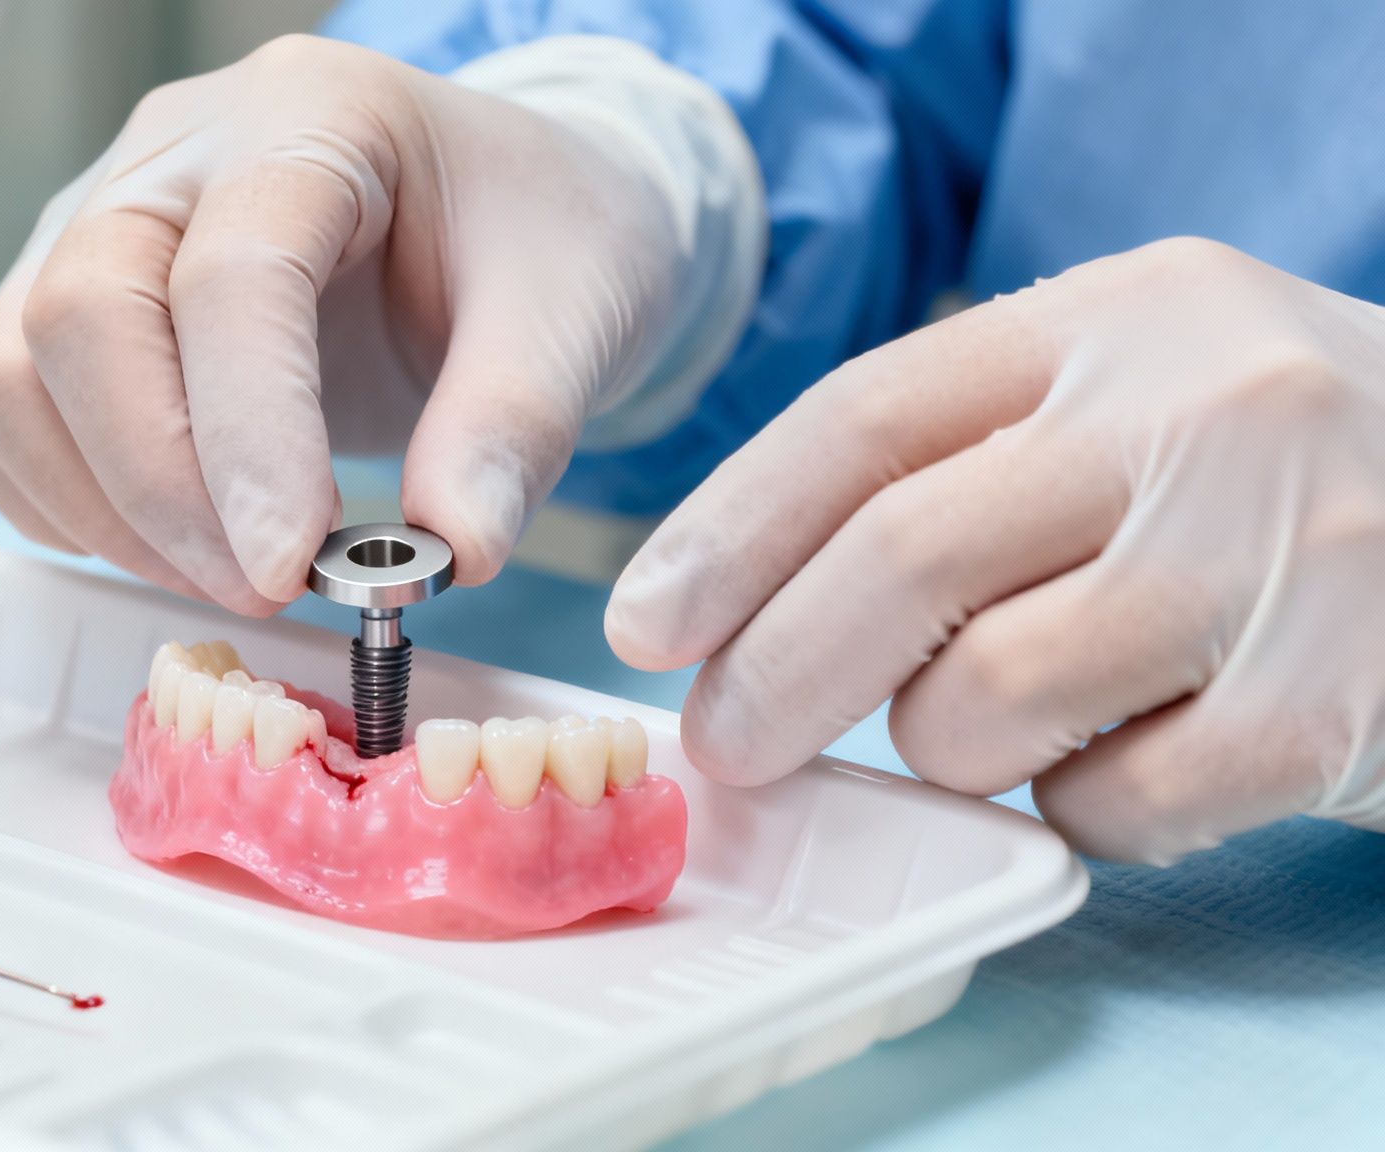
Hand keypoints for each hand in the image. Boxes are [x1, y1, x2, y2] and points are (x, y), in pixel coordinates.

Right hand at [0, 34, 759, 613]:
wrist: (494, 212)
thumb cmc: (531, 236)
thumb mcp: (575, 309)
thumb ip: (514, 426)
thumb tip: (451, 553)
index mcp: (311, 118)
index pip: (232, 276)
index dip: (248, 436)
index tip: (291, 566)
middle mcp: (174, 154)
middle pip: (80, 315)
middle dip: (159, 489)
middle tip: (267, 588)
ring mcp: (97, 223)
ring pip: (11, 375)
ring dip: (105, 513)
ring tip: (232, 575)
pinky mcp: (63, 303)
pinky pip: (2, 421)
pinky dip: (68, 509)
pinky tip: (177, 545)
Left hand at [606, 238, 1384, 863]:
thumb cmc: (1262, 474)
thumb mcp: (1123, 400)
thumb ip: (954, 468)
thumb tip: (726, 614)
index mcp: (1117, 316)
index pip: (863, 419)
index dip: (725, 533)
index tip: (641, 624)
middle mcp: (1204, 408)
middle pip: (903, 557)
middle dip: (776, 673)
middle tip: (730, 743)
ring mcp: (1287, 550)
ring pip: (988, 701)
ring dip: (947, 750)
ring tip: (996, 728)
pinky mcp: (1338, 702)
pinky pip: (1114, 802)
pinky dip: (1077, 811)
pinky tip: (1112, 767)